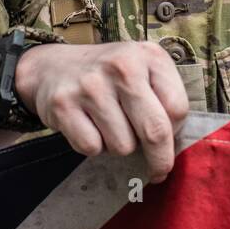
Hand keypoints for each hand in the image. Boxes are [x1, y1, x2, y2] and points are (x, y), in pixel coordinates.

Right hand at [15, 42, 189, 182]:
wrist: (52, 67)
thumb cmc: (108, 77)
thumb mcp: (142, 71)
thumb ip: (163, 99)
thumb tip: (175, 146)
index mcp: (148, 56)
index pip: (177, 109)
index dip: (176, 133)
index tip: (168, 142)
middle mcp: (121, 66)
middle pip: (154, 131)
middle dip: (159, 160)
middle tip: (158, 172)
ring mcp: (90, 85)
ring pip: (122, 146)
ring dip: (118, 145)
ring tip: (108, 125)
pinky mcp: (63, 104)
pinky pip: (92, 148)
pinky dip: (92, 146)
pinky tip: (88, 126)